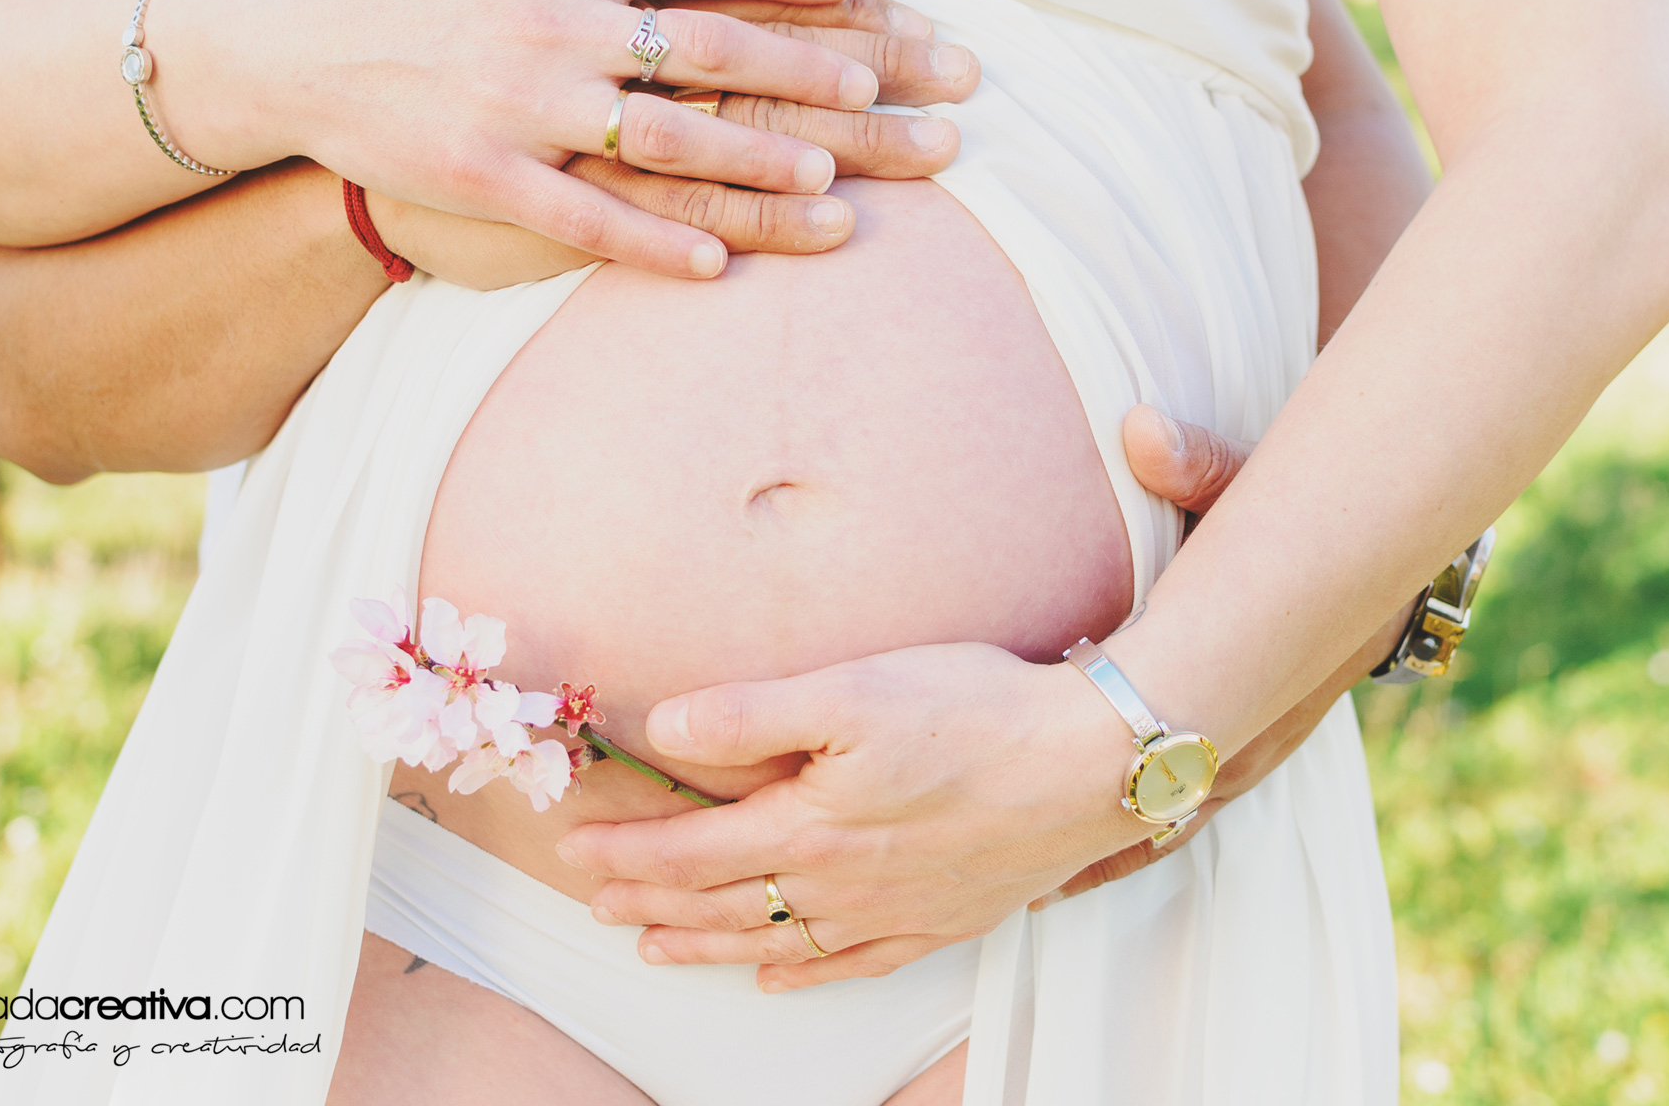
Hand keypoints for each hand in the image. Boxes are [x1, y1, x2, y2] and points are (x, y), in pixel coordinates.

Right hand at [368, 0, 981, 286]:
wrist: (290, 35)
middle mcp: (554, 18)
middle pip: (707, 45)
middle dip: (807, 68)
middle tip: (884, 92)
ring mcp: (521, 101)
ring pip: (663, 136)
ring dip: (756, 160)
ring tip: (833, 184)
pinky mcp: (484, 173)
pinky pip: (585, 217)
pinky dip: (656, 242)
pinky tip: (718, 265)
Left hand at [557, 642, 1145, 991]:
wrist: (1091, 762)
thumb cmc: (978, 714)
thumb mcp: (853, 690)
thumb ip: (751, 715)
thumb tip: (668, 727)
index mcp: (809, 826)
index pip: (691, 849)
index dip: (627, 852)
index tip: (577, 850)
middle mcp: (841, 883)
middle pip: (722, 902)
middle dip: (651, 903)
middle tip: (597, 907)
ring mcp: (891, 910)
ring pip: (775, 940)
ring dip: (707, 946)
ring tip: (656, 949)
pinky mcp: (941, 918)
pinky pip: (853, 964)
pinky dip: (804, 974)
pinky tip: (779, 979)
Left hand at [1031, 406, 1408, 906]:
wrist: (1381, 543)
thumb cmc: (1307, 511)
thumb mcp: (1258, 481)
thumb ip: (1202, 461)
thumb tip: (1143, 431)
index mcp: (1252, 688)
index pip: (1173, 759)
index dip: (1109, 795)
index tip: (1039, 817)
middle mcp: (1254, 736)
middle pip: (1168, 816)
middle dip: (1096, 849)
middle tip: (1019, 886)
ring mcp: (1254, 750)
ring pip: (1179, 823)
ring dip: (1115, 850)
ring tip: (1033, 891)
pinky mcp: (1249, 747)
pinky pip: (1190, 806)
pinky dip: (1144, 830)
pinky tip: (1080, 850)